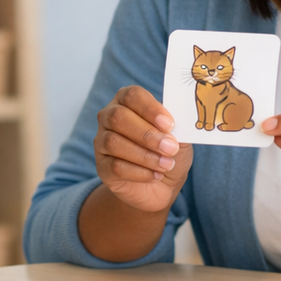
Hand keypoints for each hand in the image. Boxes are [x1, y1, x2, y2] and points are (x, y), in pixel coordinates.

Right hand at [93, 85, 192, 214]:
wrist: (162, 184)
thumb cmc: (168, 152)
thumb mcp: (179, 137)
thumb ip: (178, 128)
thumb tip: (177, 124)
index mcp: (128, 101)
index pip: (132, 95)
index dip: (150, 108)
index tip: (169, 125)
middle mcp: (109, 117)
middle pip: (118, 117)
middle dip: (147, 134)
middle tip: (171, 147)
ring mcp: (102, 142)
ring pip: (114, 143)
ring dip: (145, 155)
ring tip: (166, 164)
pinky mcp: (102, 167)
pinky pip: (114, 167)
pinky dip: (139, 172)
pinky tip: (156, 175)